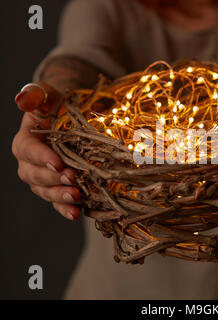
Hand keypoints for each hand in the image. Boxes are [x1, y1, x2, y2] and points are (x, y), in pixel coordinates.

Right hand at [12, 83, 80, 219]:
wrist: (74, 120)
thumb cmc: (60, 106)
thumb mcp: (50, 95)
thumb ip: (37, 95)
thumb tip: (22, 98)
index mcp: (26, 140)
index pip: (27, 150)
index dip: (40, 157)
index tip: (57, 163)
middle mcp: (31, 163)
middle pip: (34, 175)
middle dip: (53, 179)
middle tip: (72, 178)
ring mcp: (44, 179)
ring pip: (45, 191)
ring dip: (59, 196)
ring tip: (76, 196)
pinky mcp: (58, 188)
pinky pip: (58, 202)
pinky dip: (66, 209)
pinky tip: (77, 213)